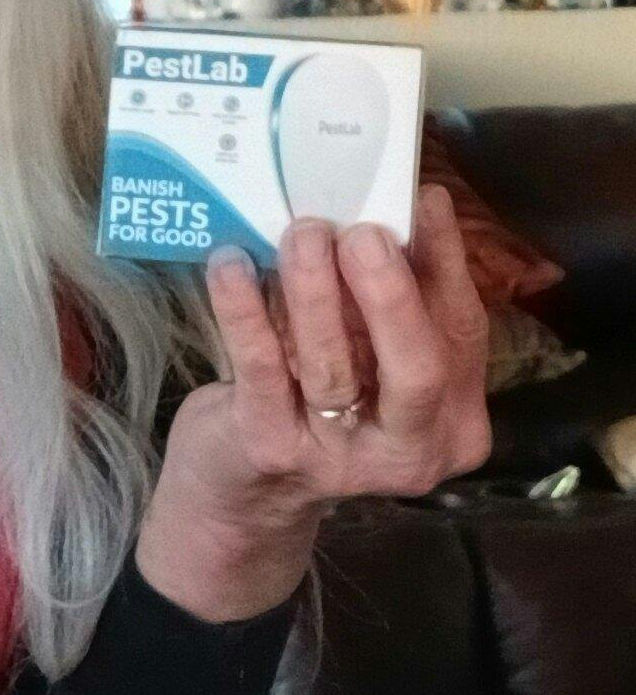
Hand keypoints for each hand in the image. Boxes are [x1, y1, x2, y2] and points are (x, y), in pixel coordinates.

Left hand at [134, 185, 491, 622]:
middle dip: (390, 293)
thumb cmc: (318, 405)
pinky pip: (261, 369)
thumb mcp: (373, 363)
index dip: (445, 263)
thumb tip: (400, 209)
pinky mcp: (269, 447)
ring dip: (313, 289)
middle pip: (418, 368)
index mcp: (452, 424)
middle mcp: (408, 450)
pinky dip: (244, 310)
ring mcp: (338, 458)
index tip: (426, 199)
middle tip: (360, 232)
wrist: (242, 495)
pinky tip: (232, 264)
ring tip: (299, 233)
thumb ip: (394, 305)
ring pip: (334, 365)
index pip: (462, 335)